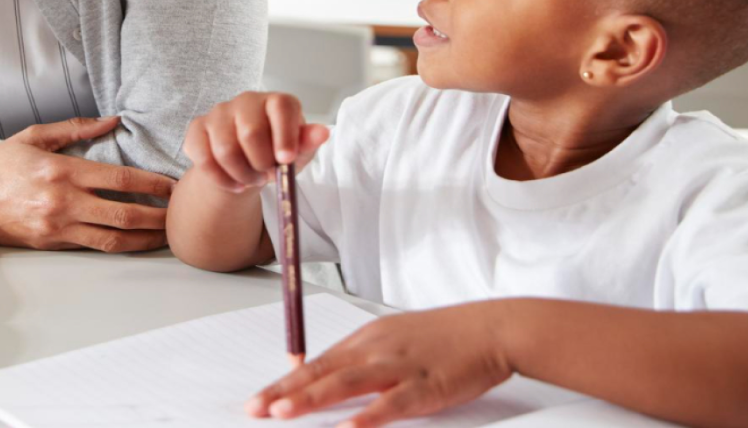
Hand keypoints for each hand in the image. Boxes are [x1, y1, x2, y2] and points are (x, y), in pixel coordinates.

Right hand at [0, 116, 176, 252]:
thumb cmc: (1, 164)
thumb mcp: (35, 135)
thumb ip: (76, 127)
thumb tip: (113, 121)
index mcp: (62, 172)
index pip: (119, 180)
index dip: (151, 184)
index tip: (172, 186)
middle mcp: (62, 203)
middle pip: (122, 214)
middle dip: (156, 217)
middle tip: (179, 216)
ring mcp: (57, 228)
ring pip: (111, 239)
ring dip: (142, 240)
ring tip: (165, 236)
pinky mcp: (50, 245)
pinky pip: (91, 248)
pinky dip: (116, 246)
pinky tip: (134, 243)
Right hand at [181, 91, 328, 193]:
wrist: (247, 162)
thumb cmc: (277, 152)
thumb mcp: (298, 151)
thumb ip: (308, 142)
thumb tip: (322, 132)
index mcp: (276, 101)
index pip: (281, 107)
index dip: (285, 134)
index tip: (286, 160)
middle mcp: (247, 100)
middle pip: (251, 133)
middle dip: (261, 163)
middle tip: (268, 175)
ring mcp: (219, 112)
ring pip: (225, 149)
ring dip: (242, 175)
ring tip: (252, 179)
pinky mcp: (198, 129)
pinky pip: (203, 158)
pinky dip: (220, 179)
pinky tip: (234, 183)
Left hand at [247, 303, 513, 426]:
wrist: (492, 328)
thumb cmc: (446, 337)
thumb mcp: (396, 339)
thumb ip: (363, 357)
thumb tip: (329, 376)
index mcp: (368, 338)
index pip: (317, 362)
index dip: (285, 382)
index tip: (258, 397)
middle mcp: (377, 348)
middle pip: (323, 371)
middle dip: (286, 392)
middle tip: (255, 408)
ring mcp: (401, 366)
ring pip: (348, 383)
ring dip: (312, 398)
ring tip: (283, 413)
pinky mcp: (427, 385)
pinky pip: (393, 403)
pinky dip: (369, 416)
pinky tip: (348, 427)